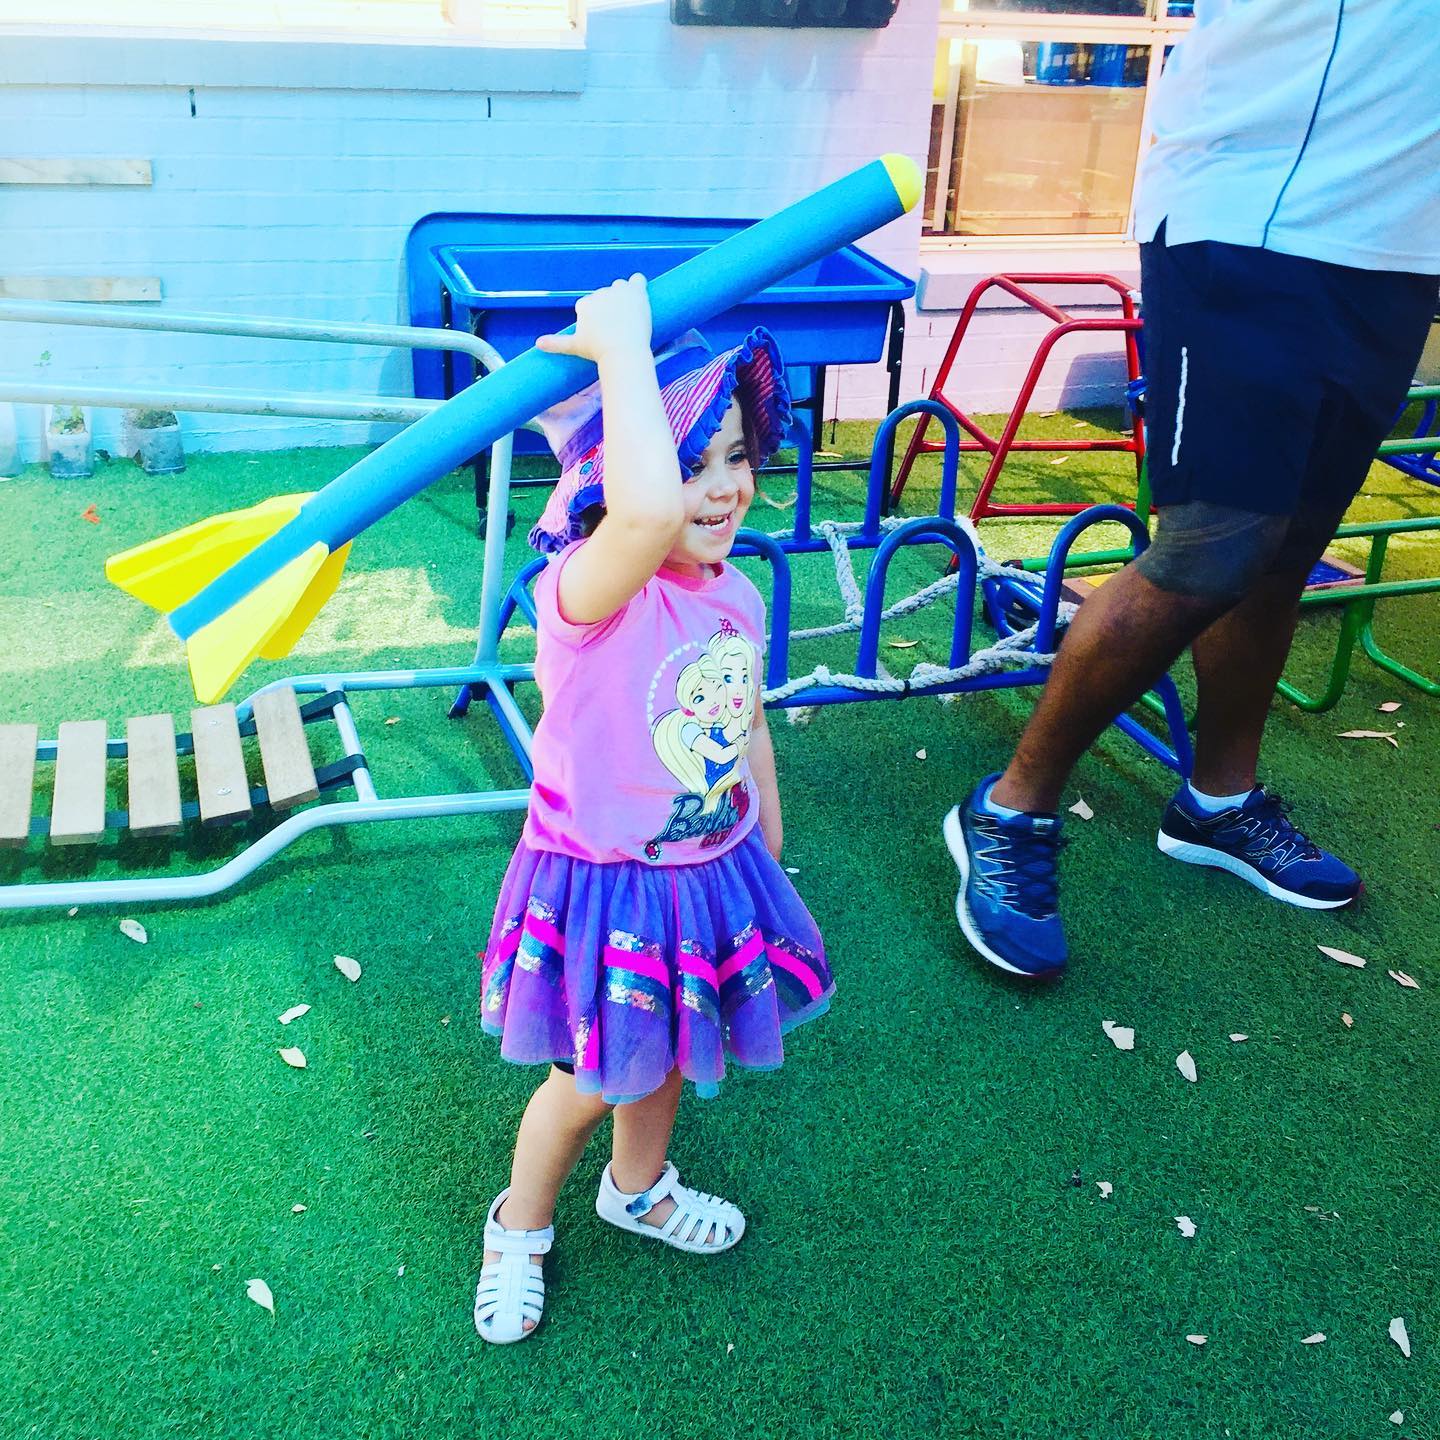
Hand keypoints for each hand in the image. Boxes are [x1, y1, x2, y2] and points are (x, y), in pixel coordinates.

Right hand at [535, 274, 651, 365]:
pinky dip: (638, 284)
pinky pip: (638, 280)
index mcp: (584, 304)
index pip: (590, 305)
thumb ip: (556, 343)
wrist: (622, 352)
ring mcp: (619, 291)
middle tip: (618, 327)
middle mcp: (600, 293)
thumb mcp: (575, 346)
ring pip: (621, 287)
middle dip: (610, 307)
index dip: (596, 317)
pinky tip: (640, 292)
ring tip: (628, 313)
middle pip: (605, 296)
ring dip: (623, 295)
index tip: (602, 331)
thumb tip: (538, 344)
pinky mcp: (636, 292)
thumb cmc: (598, 351)